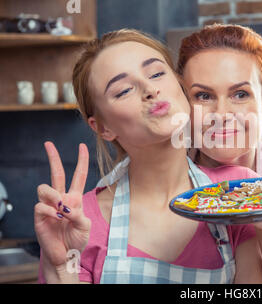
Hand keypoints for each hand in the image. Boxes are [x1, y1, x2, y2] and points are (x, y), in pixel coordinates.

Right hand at [34, 141, 90, 267]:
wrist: (66, 254)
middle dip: (53, 157)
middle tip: (48, 143)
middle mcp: (61, 199)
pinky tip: (55, 220)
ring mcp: (49, 206)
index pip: (78, 175)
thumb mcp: (85, 226)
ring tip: (60, 209)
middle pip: (56, 173)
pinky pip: (40, 205)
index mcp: (75, 198)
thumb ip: (79, 215)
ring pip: (44, 187)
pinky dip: (49, 211)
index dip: (81, 161)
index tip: (82, 146)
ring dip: (53, 195)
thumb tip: (65, 208)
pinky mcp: (39, 216)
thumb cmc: (77, 239)